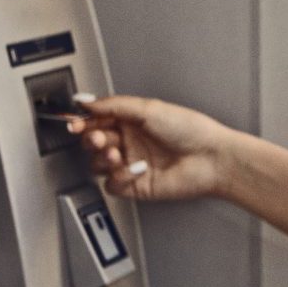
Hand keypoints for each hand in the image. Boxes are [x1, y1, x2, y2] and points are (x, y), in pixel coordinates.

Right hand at [69, 95, 238, 201]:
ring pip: (98, 164)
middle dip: (93, 139)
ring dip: (104, 158)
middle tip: (101, 138)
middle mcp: (131, 141)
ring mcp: (132, 163)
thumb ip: (113, 105)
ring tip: (119, 153)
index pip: (98, 120)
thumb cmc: (190, 130)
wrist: (210, 159)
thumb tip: (85, 101)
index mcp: (132, 120)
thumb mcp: (148, 108)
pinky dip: (120, 177)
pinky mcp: (136, 185)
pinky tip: (138, 168)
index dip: (84, 122)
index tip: (76, 122)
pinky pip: (112, 184)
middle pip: (94, 142)